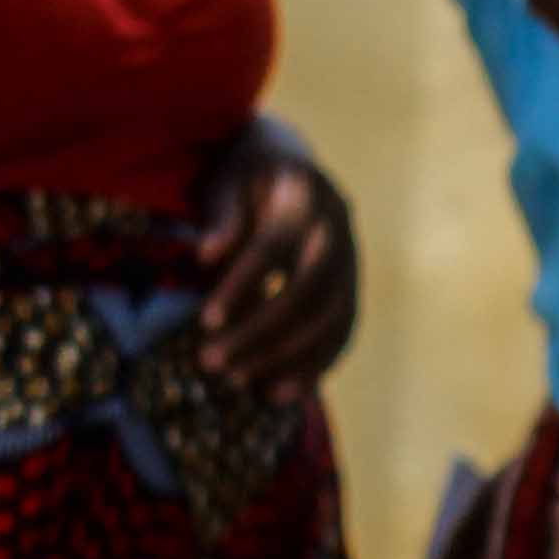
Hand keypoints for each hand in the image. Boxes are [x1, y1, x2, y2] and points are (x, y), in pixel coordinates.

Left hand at [195, 116, 361, 393]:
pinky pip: (342, 334)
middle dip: (261, 334)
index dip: (242, 285)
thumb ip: (222, 216)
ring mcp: (351, 262)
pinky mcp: (352, 288)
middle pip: (306, 293)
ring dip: (286, 358)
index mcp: (303, 196)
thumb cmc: (246, 175)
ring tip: (239, 381)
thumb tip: (208, 255)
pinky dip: (314, 366)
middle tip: (213, 362)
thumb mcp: (228, 180)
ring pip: (329, 320)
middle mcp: (336, 230)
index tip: (207, 321)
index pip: (272, 248)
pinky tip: (279, 393)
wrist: (292, 165)